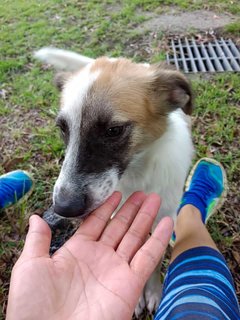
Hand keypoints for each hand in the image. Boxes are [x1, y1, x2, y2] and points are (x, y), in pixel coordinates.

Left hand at [6, 192, 172, 319]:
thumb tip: (36, 217)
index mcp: (77, 251)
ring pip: (135, 237)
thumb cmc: (33, 305)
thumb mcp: (31, 265)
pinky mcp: (130, 283)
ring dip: (146, 217)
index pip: (96, 222)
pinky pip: (148, 257)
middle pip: (119, 227)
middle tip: (143, 193)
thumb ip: (38, 239)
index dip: (107, 207)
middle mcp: (99, 258)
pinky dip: (158, 239)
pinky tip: (166, 222)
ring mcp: (116, 269)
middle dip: (131, 209)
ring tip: (154, 199)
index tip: (117, 193)